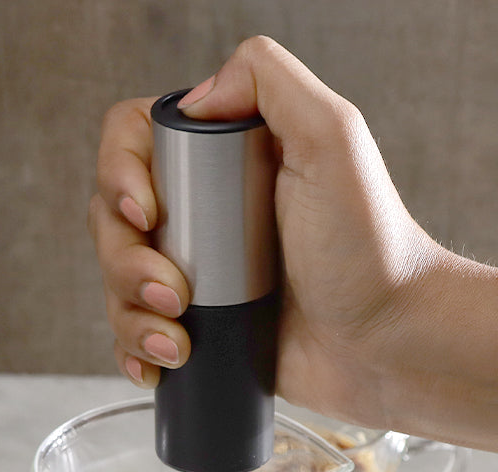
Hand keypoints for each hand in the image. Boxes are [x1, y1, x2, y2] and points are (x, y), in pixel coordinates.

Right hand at [88, 35, 446, 425]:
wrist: (387, 342)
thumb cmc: (372, 252)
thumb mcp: (334, 139)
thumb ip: (269, 81)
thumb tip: (194, 97)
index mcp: (223, 159)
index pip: (132, 142)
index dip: (119, 175)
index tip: (149, 213)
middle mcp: (202, 213)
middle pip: (110, 218)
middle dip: (126, 261)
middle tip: (176, 292)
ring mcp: (196, 275)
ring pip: (116, 282)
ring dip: (130, 314)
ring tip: (179, 340)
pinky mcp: (199, 328)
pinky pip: (135, 334)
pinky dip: (134, 350)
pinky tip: (157, 363)